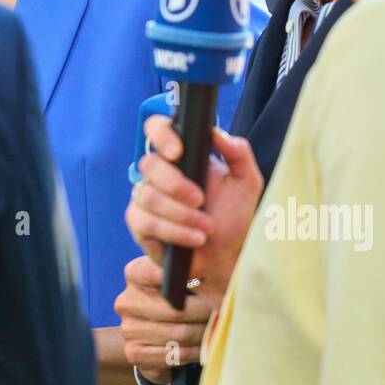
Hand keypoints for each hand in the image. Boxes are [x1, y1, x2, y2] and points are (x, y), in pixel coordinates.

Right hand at [115, 255, 211, 384]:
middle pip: (176, 309)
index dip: (190, 279)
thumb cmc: (174, 298)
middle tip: (224, 311)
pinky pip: (176, 354)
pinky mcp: (134, 353)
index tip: (212, 283)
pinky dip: (196, 352)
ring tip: (218, 328)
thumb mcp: (179, 279)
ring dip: (205, 334)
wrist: (155, 333)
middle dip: (206, 312)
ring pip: (180, 334)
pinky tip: (205, 346)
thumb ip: (191, 274)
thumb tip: (216, 279)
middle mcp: (127, 301)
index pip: (161, 273)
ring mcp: (128, 329)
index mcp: (135, 273)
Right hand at [125, 117, 264, 309]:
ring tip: (205, 227)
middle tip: (200, 200)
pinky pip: (146, 221)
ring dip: (181, 214)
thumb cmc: (233, 216)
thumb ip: (238, 152)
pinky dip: (174, 231)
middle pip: (149, 164)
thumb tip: (215, 132)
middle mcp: (159, 173)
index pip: (157, 129)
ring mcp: (145, 197)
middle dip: (176, 184)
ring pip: (149, 196)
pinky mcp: (139, 223)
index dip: (161, 134)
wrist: (226, 256)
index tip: (178, 151)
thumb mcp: (246, 182)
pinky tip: (194, 238)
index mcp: (181, 156)